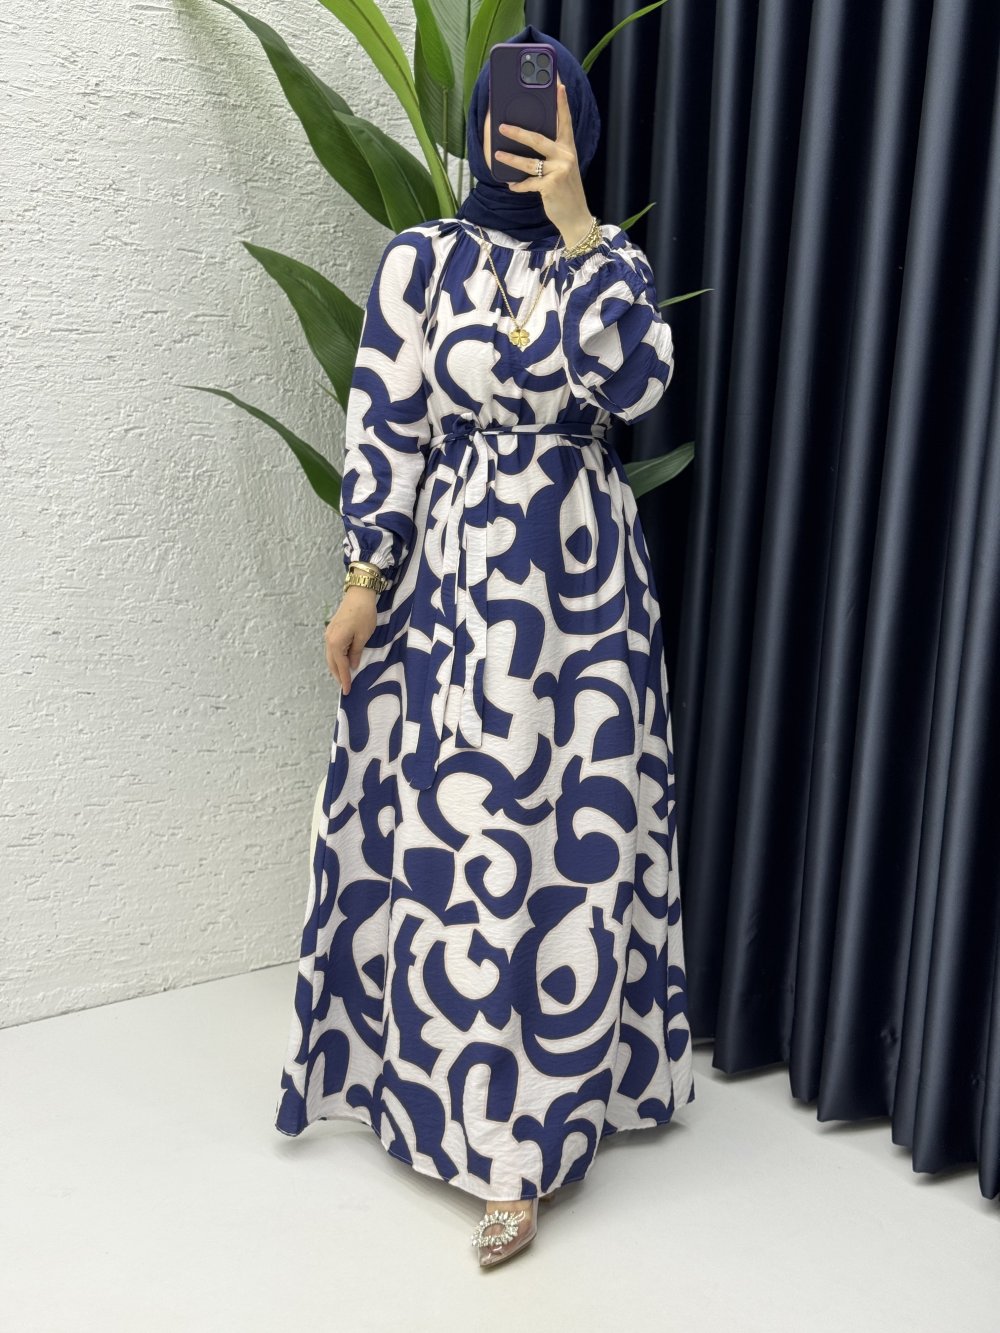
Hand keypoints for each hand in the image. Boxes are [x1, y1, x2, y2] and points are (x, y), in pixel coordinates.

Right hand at [324, 585, 376, 692]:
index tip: (347, 691)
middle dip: (338, 675)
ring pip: (330, 656)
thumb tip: (352, 666)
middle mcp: (329, 640)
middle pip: (332, 663)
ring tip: (343, 678)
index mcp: (336, 643)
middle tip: (345, 687)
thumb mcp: (363, 636)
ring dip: (336, 667)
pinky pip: (332, 649)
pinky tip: (342, 662)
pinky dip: (336, 658)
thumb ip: (356, 652)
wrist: (358, 594)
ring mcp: (328, 635)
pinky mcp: (331, 630)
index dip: (345, 679)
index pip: (341, 666)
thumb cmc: (364, 615)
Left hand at [494, 76, 593, 246]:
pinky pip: (529, 183)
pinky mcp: (551, 186)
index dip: (562, 102)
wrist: (576, 217)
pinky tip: (511, 185)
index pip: (565, 121)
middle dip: (518, 132)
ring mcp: (559, 171)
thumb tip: (527, 143)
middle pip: (538, 139)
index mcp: (568, 149)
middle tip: (502, 127)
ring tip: (497, 155)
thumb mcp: (563, 168)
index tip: (558, 84)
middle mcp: (565, 157)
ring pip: (529, 162)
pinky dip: (519, 186)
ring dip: (511, 159)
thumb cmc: (565, 191)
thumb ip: (551, 155)